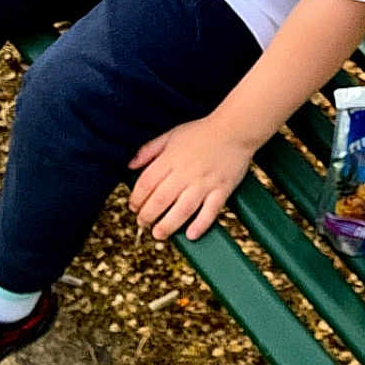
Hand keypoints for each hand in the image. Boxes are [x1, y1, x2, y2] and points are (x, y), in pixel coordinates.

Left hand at [127, 117, 255, 240]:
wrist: (235, 129)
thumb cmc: (201, 132)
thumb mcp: (171, 135)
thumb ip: (148, 150)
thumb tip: (130, 165)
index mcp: (171, 159)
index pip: (147, 183)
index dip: (136, 198)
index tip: (133, 207)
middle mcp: (186, 172)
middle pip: (161, 199)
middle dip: (147, 215)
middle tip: (143, 223)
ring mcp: (205, 183)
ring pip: (183, 209)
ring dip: (168, 225)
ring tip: (158, 234)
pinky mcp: (222, 190)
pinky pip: (210, 211)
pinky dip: (200, 224)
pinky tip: (191, 235)